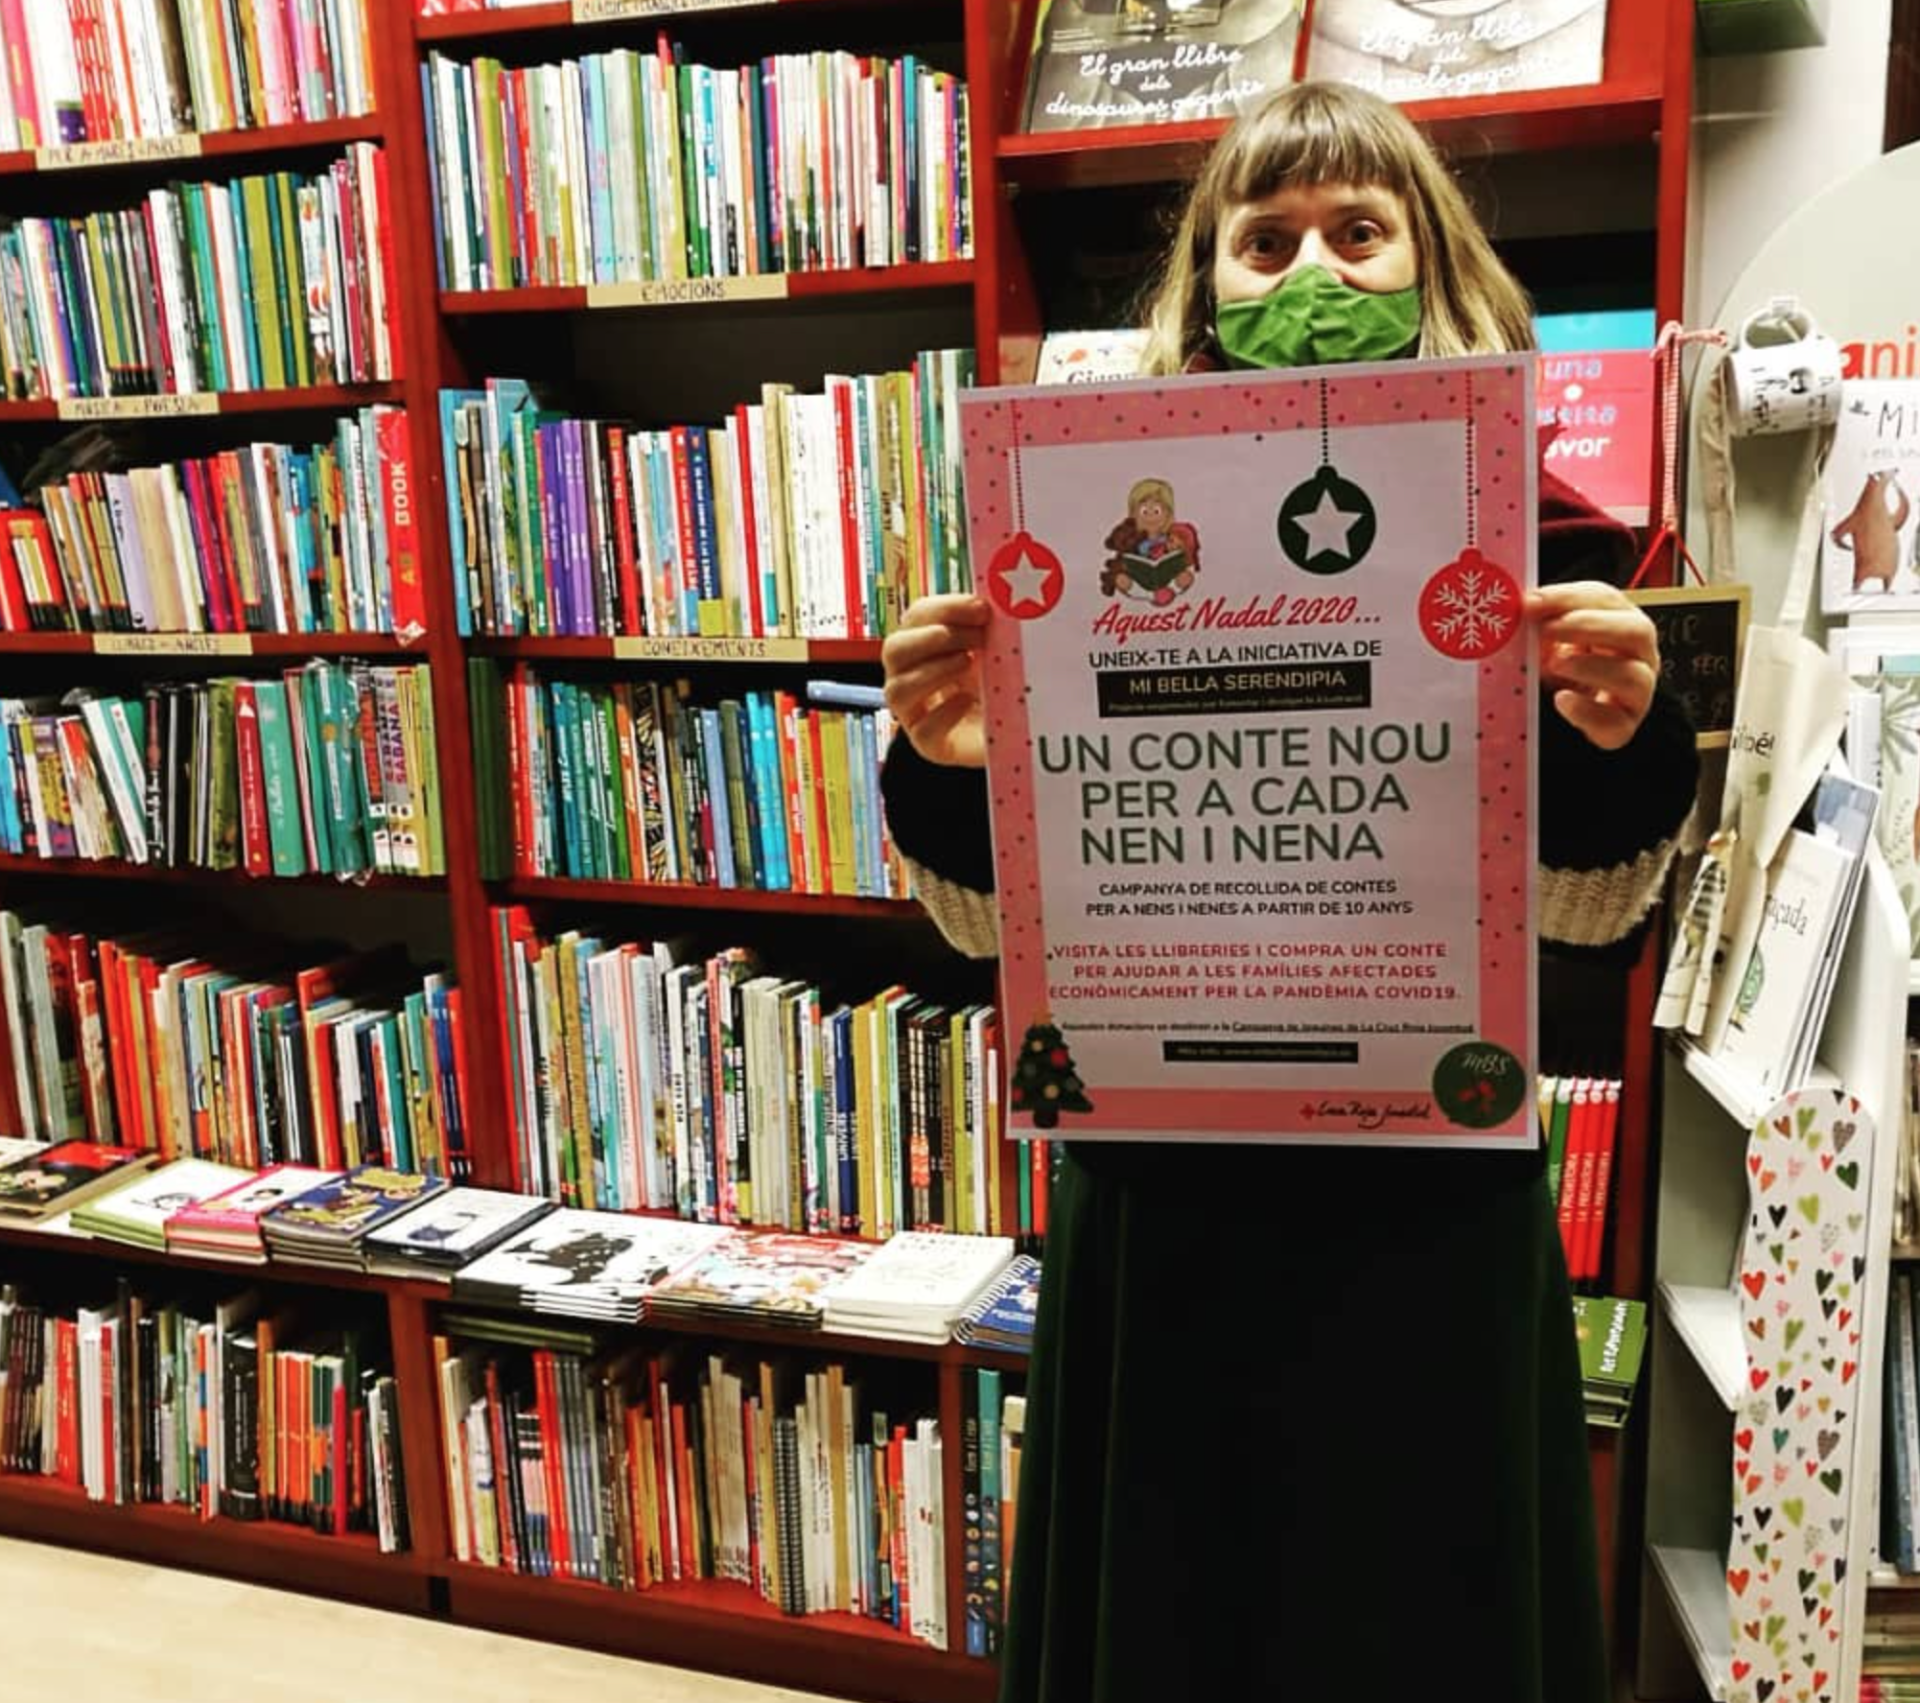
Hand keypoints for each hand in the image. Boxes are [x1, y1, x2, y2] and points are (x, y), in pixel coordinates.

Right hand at [882, 594, 989, 769]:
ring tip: (969, 664)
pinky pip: (923, 730)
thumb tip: (994, 599)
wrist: (1022, 730)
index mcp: (925, 646)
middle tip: (976, 638)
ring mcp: (918, 713)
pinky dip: (945, 713)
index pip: (916, 618)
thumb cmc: (1006, 685)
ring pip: (896, 691)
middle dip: (934, 638)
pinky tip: (968, 702)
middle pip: (893, 650)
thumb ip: (988, 625)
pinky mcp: (932, 745)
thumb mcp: (998, 647)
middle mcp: (912, 677)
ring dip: (934, 670)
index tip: (980, 608)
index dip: (943, 609)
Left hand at [1527, 581, 1658, 751]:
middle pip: (1637, 632)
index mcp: (1622, 622)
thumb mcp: (1553, 638)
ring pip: (1633, 676)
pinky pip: (1614, 721)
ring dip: (1590, 667)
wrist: (1576, 711)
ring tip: (1555, 664)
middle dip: (1590, 626)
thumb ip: (1543, 621)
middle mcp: (1640, 655)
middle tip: (1548, 629)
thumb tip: (1525, 608)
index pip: (1606, 599)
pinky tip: (1562, 700)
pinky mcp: (1623, 726)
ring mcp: (1637, 693)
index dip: (1569, 598)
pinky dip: (1587, 711)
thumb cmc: (1566, 666)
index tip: (1532, 602)